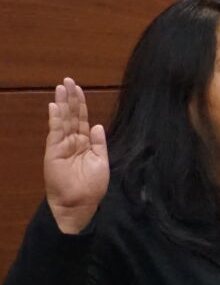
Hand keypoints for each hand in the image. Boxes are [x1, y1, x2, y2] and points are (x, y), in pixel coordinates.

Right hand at [44, 79, 108, 234]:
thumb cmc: (92, 186)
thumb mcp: (101, 161)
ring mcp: (62, 146)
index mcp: (85, 143)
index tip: (79, 89)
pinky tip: (55, 107)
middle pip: (72, 116)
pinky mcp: (54, 152)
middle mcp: (73, 141)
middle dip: (70, 98)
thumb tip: (98, 125)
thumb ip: (99, 143)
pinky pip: (55, 132)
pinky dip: (55, 119)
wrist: (80, 203)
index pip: (82, 119)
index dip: (81, 104)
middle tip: (68, 80)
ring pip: (63, 120)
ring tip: (61, 87)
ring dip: (62, 104)